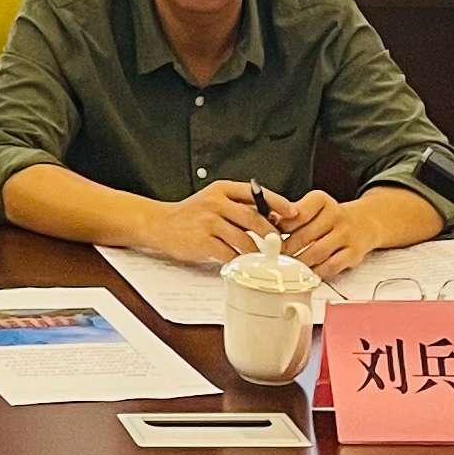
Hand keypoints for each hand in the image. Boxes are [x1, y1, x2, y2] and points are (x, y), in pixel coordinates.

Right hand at [137, 181, 274, 268]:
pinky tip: (242, 264)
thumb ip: (237, 206)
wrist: (160, 224)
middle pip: (254, 218)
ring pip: (244, 239)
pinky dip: (239, 261)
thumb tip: (271, 219)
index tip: (293, 213)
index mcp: (222, 189)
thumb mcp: (214, 200)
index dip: (278, 203)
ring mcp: (209, 222)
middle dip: (271, 233)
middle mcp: (216, 202)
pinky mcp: (203, 241)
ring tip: (263, 258)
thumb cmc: (191, 215)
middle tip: (281, 243)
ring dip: (256, 251)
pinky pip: (229, 253)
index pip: (256, 193)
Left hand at [266, 188, 373, 273]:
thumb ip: (291, 215)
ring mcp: (346, 234)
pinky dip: (317, 272)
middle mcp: (336, 215)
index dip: (282, 226)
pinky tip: (308, 273)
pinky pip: (331, 266)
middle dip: (287, 248)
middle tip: (274, 256)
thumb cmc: (330, 218)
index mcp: (322, 200)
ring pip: (317, 252)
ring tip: (287, 265)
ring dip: (299, 261)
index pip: (298, 213)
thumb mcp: (312, 208)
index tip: (271, 235)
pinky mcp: (353, 253)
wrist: (364, 223)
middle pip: (305, 235)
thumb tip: (268, 220)